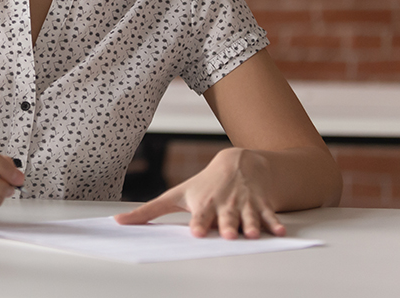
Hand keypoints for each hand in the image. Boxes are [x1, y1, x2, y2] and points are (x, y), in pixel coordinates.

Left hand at [114, 147, 285, 239]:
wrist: (239, 163)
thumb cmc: (202, 185)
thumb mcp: (175, 195)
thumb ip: (148, 211)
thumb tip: (118, 221)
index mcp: (203, 204)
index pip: (200, 216)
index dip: (199, 223)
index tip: (195, 231)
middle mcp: (224, 205)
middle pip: (225, 217)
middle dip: (227, 225)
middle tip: (228, 234)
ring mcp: (243, 204)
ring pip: (248, 217)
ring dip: (250, 225)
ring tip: (251, 235)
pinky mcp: (261, 205)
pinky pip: (270, 215)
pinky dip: (275, 223)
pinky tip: (281, 232)